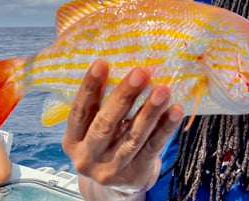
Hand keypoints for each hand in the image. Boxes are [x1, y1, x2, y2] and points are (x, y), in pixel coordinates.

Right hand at [62, 59, 183, 197]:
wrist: (117, 186)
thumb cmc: (107, 144)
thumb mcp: (94, 128)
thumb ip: (101, 105)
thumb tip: (119, 65)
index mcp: (73, 140)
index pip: (79, 111)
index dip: (90, 87)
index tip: (102, 63)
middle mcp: (88, 157)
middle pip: (106, 124)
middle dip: (124, 96)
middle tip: (140, 73)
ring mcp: (111, 169)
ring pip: (133, 136)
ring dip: (150, 111)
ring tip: (162, 89)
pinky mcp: (135, 174)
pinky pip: (153, 147)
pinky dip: (165, 127)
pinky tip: (175, 110)